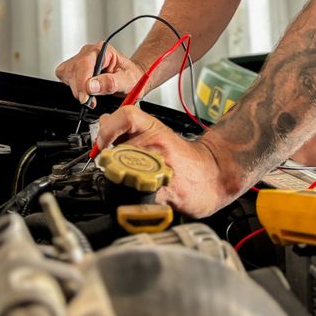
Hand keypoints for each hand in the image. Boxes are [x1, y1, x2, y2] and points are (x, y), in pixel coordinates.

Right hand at [55, 43, 144, 105]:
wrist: (132, 78)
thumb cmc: (131, 77)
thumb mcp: (128, 81)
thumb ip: (111, 82)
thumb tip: (92, 86)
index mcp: (102, 50)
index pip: (84, 63)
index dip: (82, 82)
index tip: (85, 97)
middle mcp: (89, 52)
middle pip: (73, 69)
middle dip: (80, 89)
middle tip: (91, 101)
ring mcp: (80, 59)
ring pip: (66, 74)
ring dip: (76, 89)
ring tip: (91, 97)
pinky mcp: (74, 68)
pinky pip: (64, 77)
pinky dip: (72, 87)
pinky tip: (84, 92)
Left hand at [96, 105, 232, 216]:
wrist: (213, 173)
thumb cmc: (182, 157)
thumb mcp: (157, 133)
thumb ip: (129, 130)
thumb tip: (103, 129)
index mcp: (152, 128)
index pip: (124, 116)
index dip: (108, 129)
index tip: (102, 142)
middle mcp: (156, 144)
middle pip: (116, 150)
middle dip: (109, 163)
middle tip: (116, 169)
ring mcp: (161, 166)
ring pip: (123, 172)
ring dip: (119, 180)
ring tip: (130, 182)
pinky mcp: (166, 190)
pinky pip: (137, 194)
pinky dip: (132, 199)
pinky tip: (140, 196)